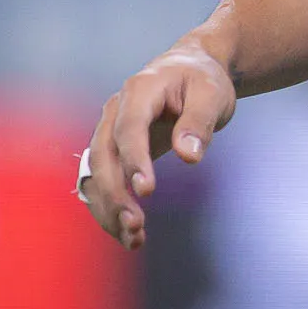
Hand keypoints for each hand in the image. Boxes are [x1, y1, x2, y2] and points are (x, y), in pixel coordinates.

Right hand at [82, 43, 235, 248]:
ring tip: (133, 240)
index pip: (129, 128)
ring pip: (95, 174)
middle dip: (114, 193)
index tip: (146, 191)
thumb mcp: (212, 94)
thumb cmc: (202, 79)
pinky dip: (111, 210)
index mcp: (139, 91)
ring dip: (108, 208)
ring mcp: (109, 131)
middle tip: (135, 225)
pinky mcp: (113, 151)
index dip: (134, 160)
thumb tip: (188, 156)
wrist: (189, 68)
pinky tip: (131, 236)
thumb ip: (199, 122)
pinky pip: (102, 183)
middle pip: (102, 155)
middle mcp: (115, 111)